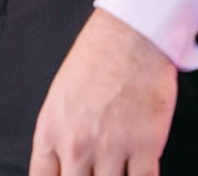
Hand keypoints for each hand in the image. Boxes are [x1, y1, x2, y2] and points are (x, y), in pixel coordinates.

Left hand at [30, 8, 176, 175]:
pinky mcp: (145, 147)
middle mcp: (77, 145)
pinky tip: (138, 173)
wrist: (130, 35)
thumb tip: (64, 167)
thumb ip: (59, 137)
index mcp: (51, 131)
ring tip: (118, 170)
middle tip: (96, 172)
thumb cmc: (96, 58)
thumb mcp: (61, 97)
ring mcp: (111, 148)